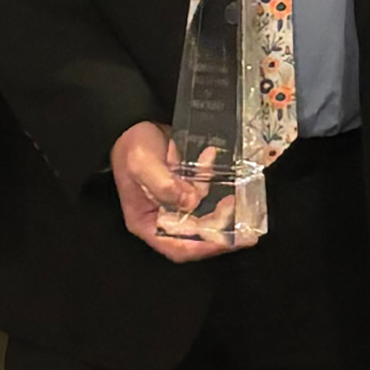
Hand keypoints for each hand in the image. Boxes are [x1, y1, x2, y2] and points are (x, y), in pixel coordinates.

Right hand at [110, 121, 245, 263]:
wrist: (132, 122)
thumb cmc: (130, 146)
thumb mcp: (142, 164)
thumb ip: (165, 185)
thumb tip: (191, 202)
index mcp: (146, 222)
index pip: (177, 247)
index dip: (203, 247)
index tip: (227, 239)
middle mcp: (161, 217)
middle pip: (195, 233)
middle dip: (219, 225)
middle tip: (239, 213)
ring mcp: (174, 203)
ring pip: (203, 213)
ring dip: (220, 204)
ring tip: (235, 194)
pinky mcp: (184, 188)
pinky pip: (203, 191)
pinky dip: (210, 179)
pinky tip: (210, 158)